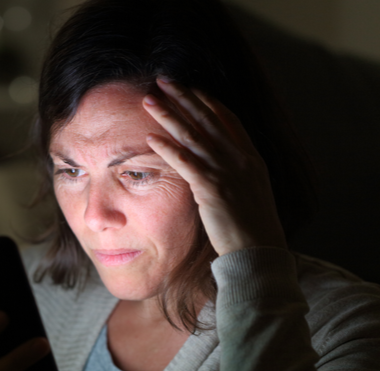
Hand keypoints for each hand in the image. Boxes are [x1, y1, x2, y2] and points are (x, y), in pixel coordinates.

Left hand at [142, 78, 286, 255]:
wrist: (259, 253)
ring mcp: (228, 173)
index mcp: (252, 159)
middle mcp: (241, 159)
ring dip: (169, 115)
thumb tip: (220, 169)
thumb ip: (236, 175)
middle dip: (184, 97)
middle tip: (163, 80)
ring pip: (193, 136)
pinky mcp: (212, 189)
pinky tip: (151, 137)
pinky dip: (167, 148)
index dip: (208, 102)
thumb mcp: (251, 194)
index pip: (228, 120)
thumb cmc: (252, 229)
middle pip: (208, 119)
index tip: (191, 88)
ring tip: (149, 99)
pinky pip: (185, 163)